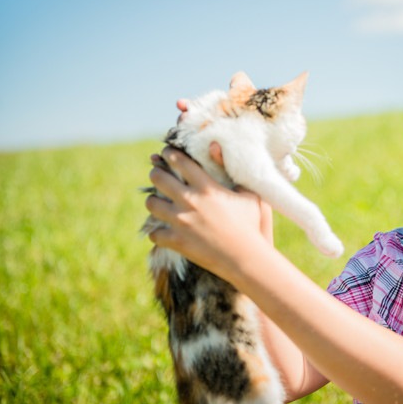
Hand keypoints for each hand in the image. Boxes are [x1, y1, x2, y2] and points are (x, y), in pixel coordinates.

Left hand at [145, 144, 273, 280]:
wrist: (245, 258)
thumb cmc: (250, 225)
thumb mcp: (249, 194)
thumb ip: (230, 170)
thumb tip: (215, 145)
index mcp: (207, 187)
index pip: (180, 162)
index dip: (170, 154)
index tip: (166, 153)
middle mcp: (190, 201)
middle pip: (159, 178)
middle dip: (156, 173)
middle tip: (158, 174)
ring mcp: (181, 222)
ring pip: (152, 204)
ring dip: (153, 201)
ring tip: (157, 202)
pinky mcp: (177, 241)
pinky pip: (154, 233)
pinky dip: (157, 232)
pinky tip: (162, 231)